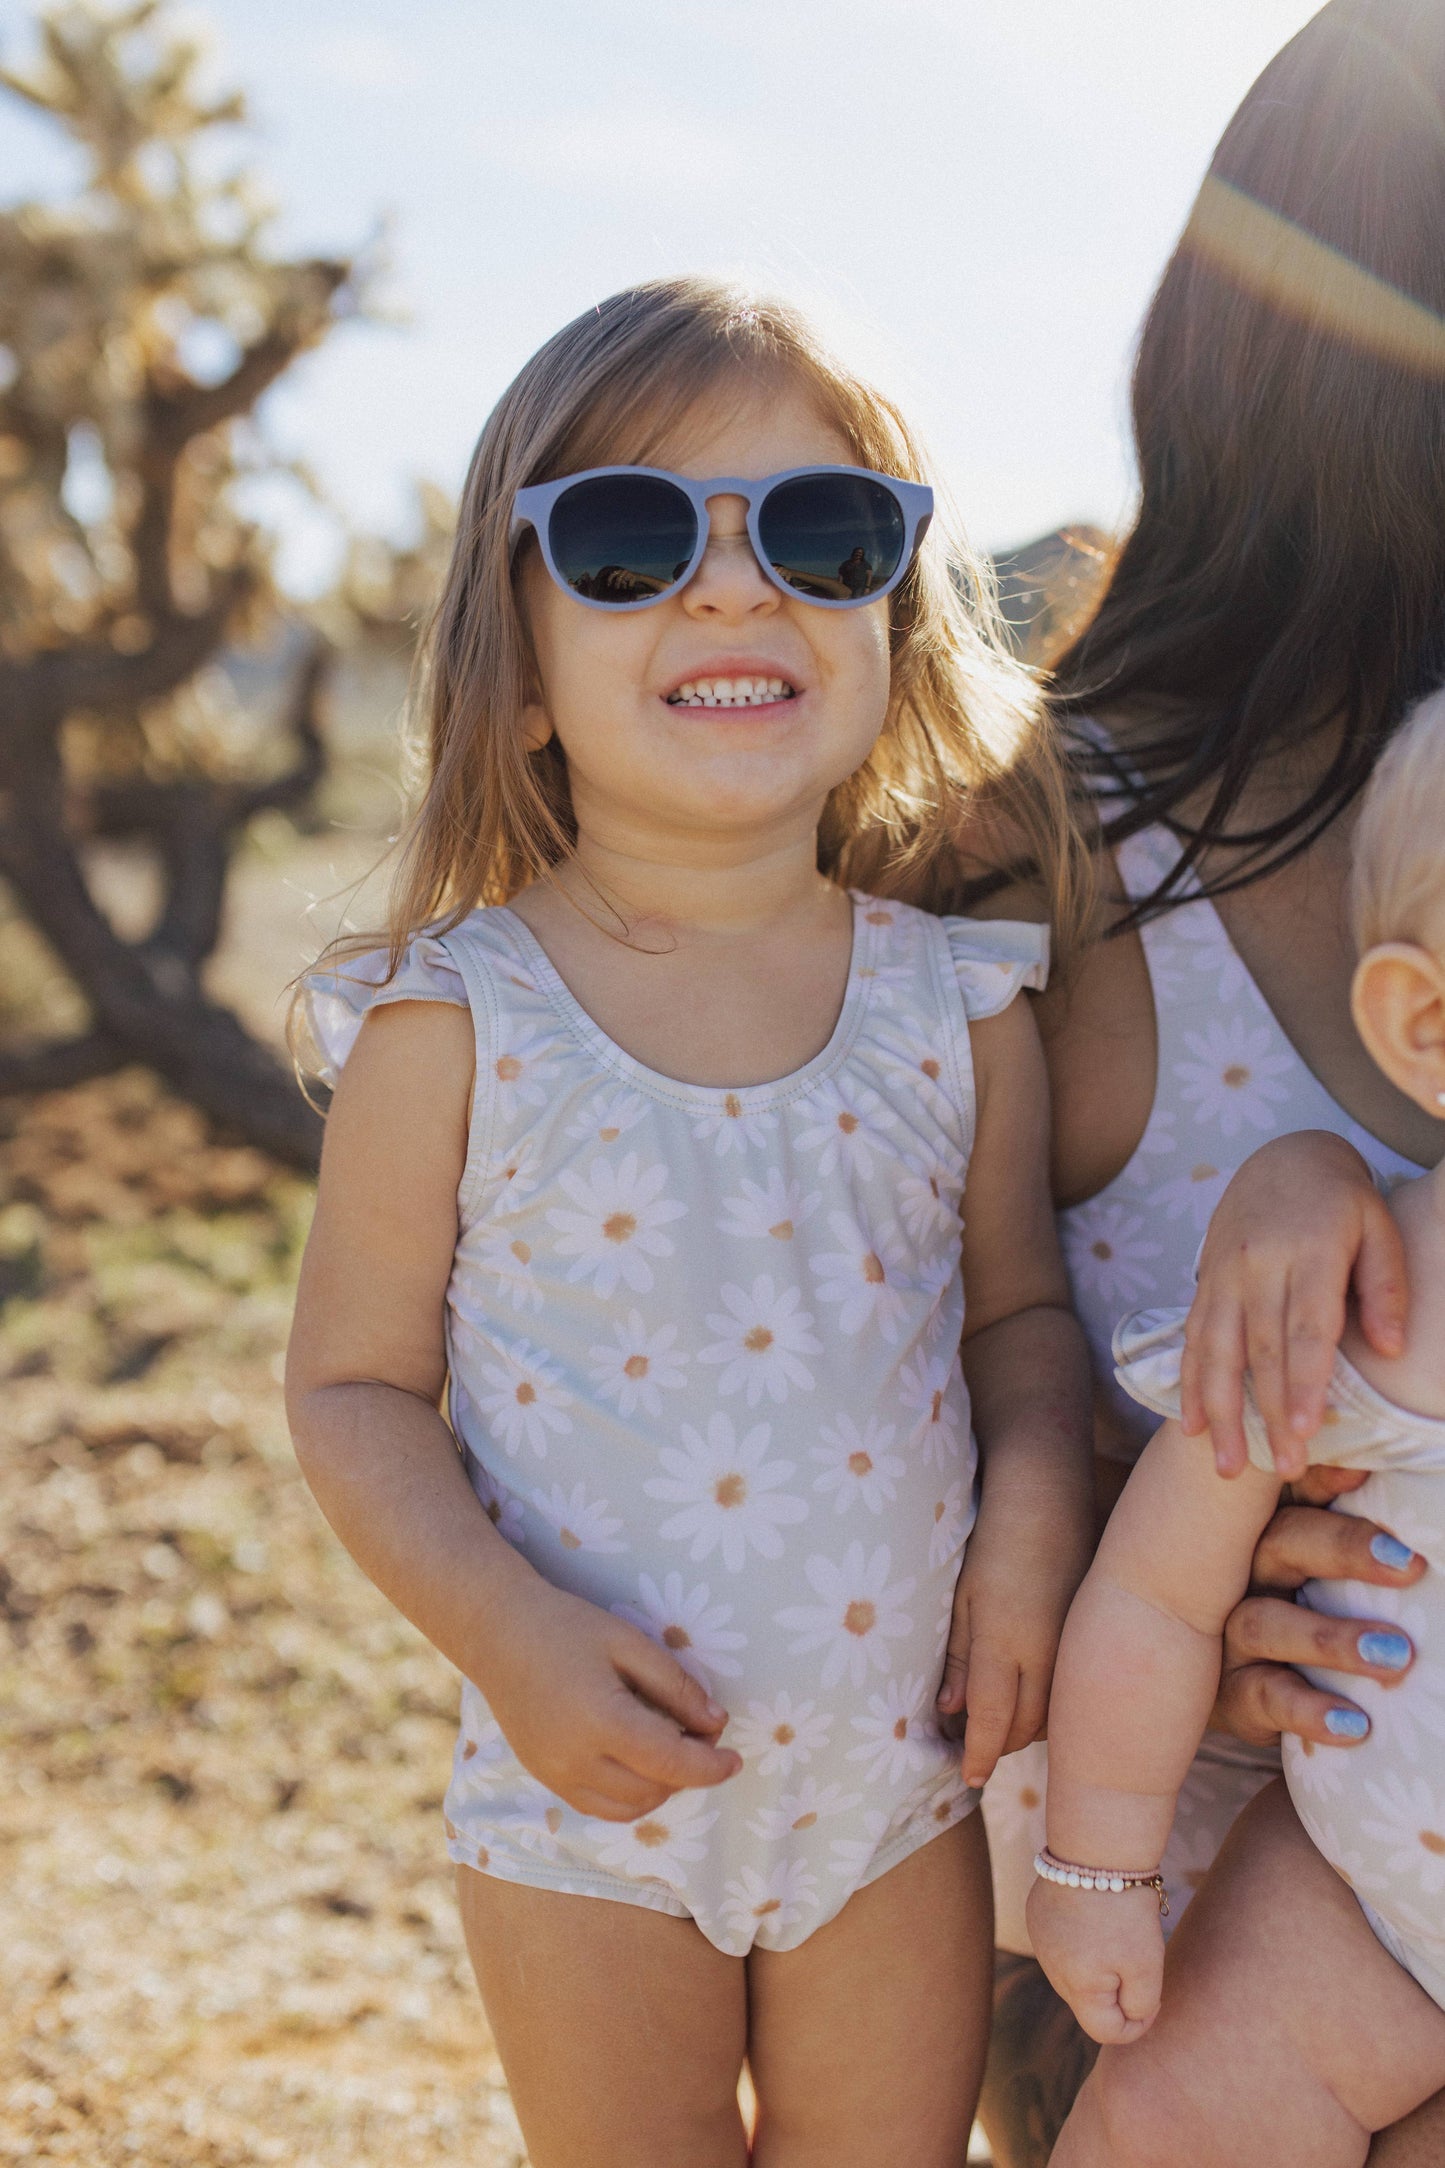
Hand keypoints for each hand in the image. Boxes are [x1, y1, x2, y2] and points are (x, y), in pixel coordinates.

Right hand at [477, 1576, 741, 1819]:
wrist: (498, 1633)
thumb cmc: (567, 1627)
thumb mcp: (629, 1643)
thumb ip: (676, 1686)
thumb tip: (716, 1724)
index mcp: (602, 1722)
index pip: (671, 1763)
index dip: (710, 1767)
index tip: (737, 1760)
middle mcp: (577, 1760)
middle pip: (654, 1790)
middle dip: (688, 1771)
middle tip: (700, 1732)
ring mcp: (557, 1776)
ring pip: (629, 1808)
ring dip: (661, 1787)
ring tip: (670, 1745)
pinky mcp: (546, 1779)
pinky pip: (599, 1807)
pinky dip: (630, 1796)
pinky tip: (638, 1762)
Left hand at [937, 1472, 1092, 1786]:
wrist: (1046, 1493)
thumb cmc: (991, 1538)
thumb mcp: (960, 1594)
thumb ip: (956, 1655)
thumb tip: (949, 1711)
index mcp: (1003, 1642)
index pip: (991, 1720)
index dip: (978, 1754)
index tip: (967, 1779)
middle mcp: (1044, 1652)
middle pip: (1026, 1726)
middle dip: (1000, 1746)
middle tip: (974, 1753)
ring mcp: (1072, 1643)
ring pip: (1053, 1711)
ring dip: (1026, 1728)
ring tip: (998, 1727)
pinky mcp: (1088, 1631)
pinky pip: (1069, 1687)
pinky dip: (1049, 1704)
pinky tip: (1030, 1696)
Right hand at [1025, 1876, 1163, 2044]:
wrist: (1095, 1849)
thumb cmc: (1125, 1911)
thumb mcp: (1147, 1966)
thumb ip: (1140, 2005)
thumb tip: (1131, 2017)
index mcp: (1077, 1988)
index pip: (1106, 2032)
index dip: (1138, 2026)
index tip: (1156, 1998)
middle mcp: (1051, 1969)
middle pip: (1089, 2003)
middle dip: (1117, 1992)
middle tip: (1140, 1958)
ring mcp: (1040, 1940)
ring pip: (1074, 1973)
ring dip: (1099, 1966)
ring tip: (1117, 1932)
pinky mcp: (1037, 1915)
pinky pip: (1062, 1943)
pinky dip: (1081, 1940)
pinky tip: (1096, 1914)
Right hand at [1179, 1133, 1406, 1479]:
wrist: (1283, 1157)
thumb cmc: (1341, 1200)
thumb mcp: (1378, 1227)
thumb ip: (1386, 1287)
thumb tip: (1392, 1349)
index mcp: (1307, 1252)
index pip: (1305, 1328)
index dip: (1304, 1382)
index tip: (1307, 1432)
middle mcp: (1257, 1265)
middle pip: (1260, 1350)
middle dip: (1269, 1414)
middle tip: (1284, 1468)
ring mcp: (1224, 1274)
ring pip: (1216, 1352)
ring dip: (1221, 1412)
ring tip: (1228, 1466)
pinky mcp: (1205, 1282)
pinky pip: (1193, 1339)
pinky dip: (1190, 1384)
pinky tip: (1192, 1426)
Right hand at [1212, 1483, 1424, 1746]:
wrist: (1264, 1700)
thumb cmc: (1324, 1622)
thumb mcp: (1341, 1578)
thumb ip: (1376, 1550)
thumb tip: (1421, 1546)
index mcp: (1283, 1531)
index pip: (1299, 1488)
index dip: (1326, 1474)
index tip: (1367, 1469)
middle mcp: (1247, 1572)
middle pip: (1280, 1541)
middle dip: (1343, 1548)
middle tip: (1408, 1566)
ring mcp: (1229, 1633)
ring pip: (1264, 1620)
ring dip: (1331, 1638)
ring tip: (1395, 1656)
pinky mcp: (1230, 1695)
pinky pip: (1263, 1696)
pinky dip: (1308, 1708)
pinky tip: (1354, 1724)